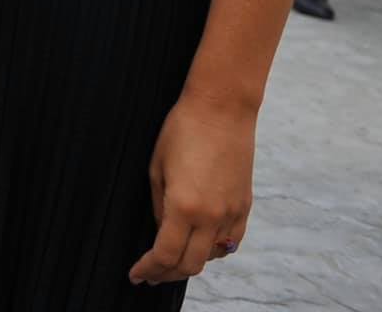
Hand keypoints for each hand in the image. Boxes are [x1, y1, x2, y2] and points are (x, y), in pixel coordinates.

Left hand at [129, 92, 255, 286]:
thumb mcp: (157, 166)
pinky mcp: (244, 206)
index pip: (164, 254)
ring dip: (191, 262)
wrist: (222, 108)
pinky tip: (201, 244)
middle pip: (189, 265)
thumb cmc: (183, 129)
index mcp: (183, 207)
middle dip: (167, 274)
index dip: (148, 269)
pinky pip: (230, 242)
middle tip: (151, 273)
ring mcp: (231, 214)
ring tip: (173, 258)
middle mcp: (211, 217)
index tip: (137, 274)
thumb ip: (158, 205)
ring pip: (212, 257)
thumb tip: (161, 230)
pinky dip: (214, 249)